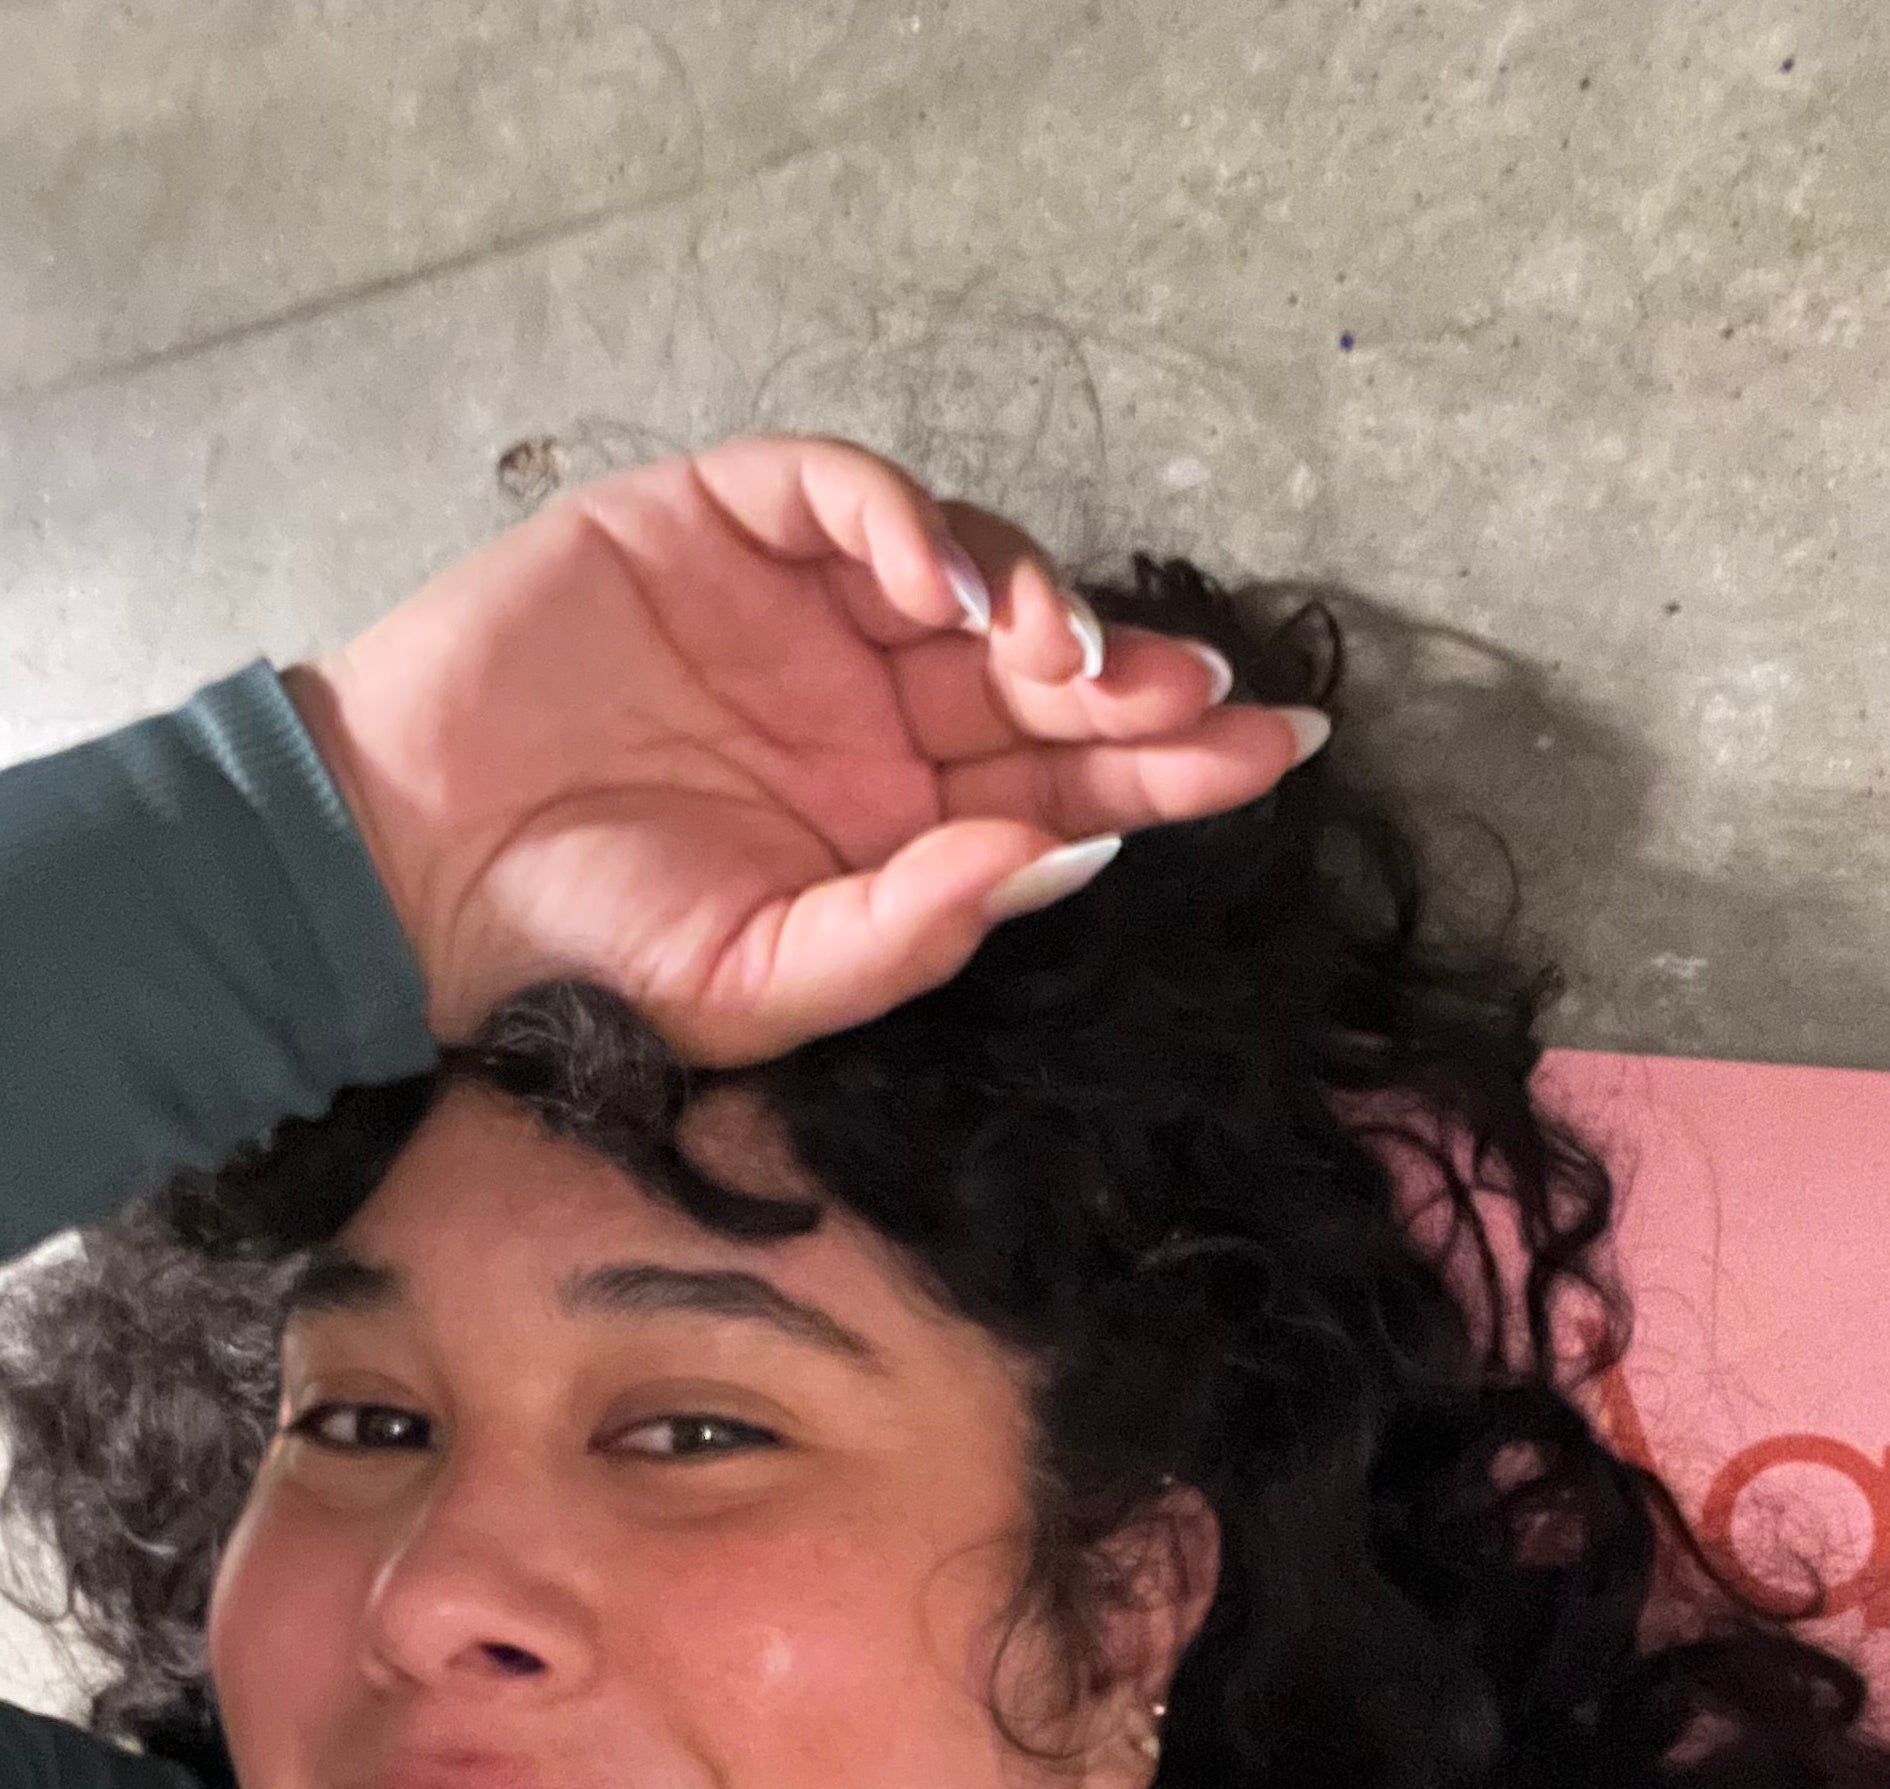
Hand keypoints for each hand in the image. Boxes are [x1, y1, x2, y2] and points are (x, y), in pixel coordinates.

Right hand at [280, 435, 1322, 1062]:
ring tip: (1065, 659)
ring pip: (966, 568)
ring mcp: (799, 612)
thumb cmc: (579, 951)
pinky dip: (901, 520)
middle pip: (1043, 677)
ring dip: (1038, 599)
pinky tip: (939, 586)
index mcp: (900, 827)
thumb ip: (914, 932)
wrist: (404, 875)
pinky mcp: (714, 524)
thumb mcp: (764, 987)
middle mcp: (868, 712)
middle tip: (1206, 699)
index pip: (1065, 788)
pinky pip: (839, 493)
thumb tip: (1066, 860)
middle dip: (1135, 682)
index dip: (1174, 768)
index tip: (1278, 752)